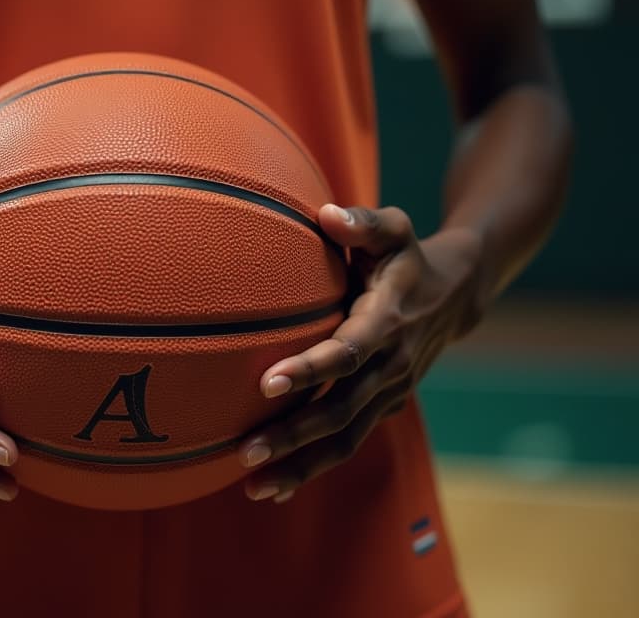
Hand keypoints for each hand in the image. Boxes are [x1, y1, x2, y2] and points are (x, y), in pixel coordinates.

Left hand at [238, 204, 483, 502]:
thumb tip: (326, 215)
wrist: (457, 294)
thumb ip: (364, 222)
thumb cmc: (408, 256)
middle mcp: (391, 364)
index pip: (348, 351)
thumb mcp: (395, 229)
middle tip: (245, 452)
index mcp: (387, 320)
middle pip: (341, 409)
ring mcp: (389, 391)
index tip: (267, 385)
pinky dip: (315, 466)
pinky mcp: (384, 406)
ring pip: (345, 438)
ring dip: (301, 464)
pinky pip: (349, 442)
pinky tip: (275, 487)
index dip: (310, 369)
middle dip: (294, 434)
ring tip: (254, 486)